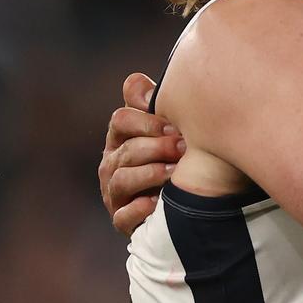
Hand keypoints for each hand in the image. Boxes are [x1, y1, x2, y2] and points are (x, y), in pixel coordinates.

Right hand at [98, 73, 185, 235]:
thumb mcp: (168, 127)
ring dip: (149, 174)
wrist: (188, 202)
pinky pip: (123, 217)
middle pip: (125, 150)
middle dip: (154, 147)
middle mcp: (113, 165)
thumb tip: (135, 80)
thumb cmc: (178, 155)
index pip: (121, 120)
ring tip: (174, 172)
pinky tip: (156, 202)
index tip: (175, 125)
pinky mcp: (124, 221)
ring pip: (122, 180)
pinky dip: (138, 209)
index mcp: (121, 137)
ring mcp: (116, 195)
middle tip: (182, 146)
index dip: (147, 121)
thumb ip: (152, 102)